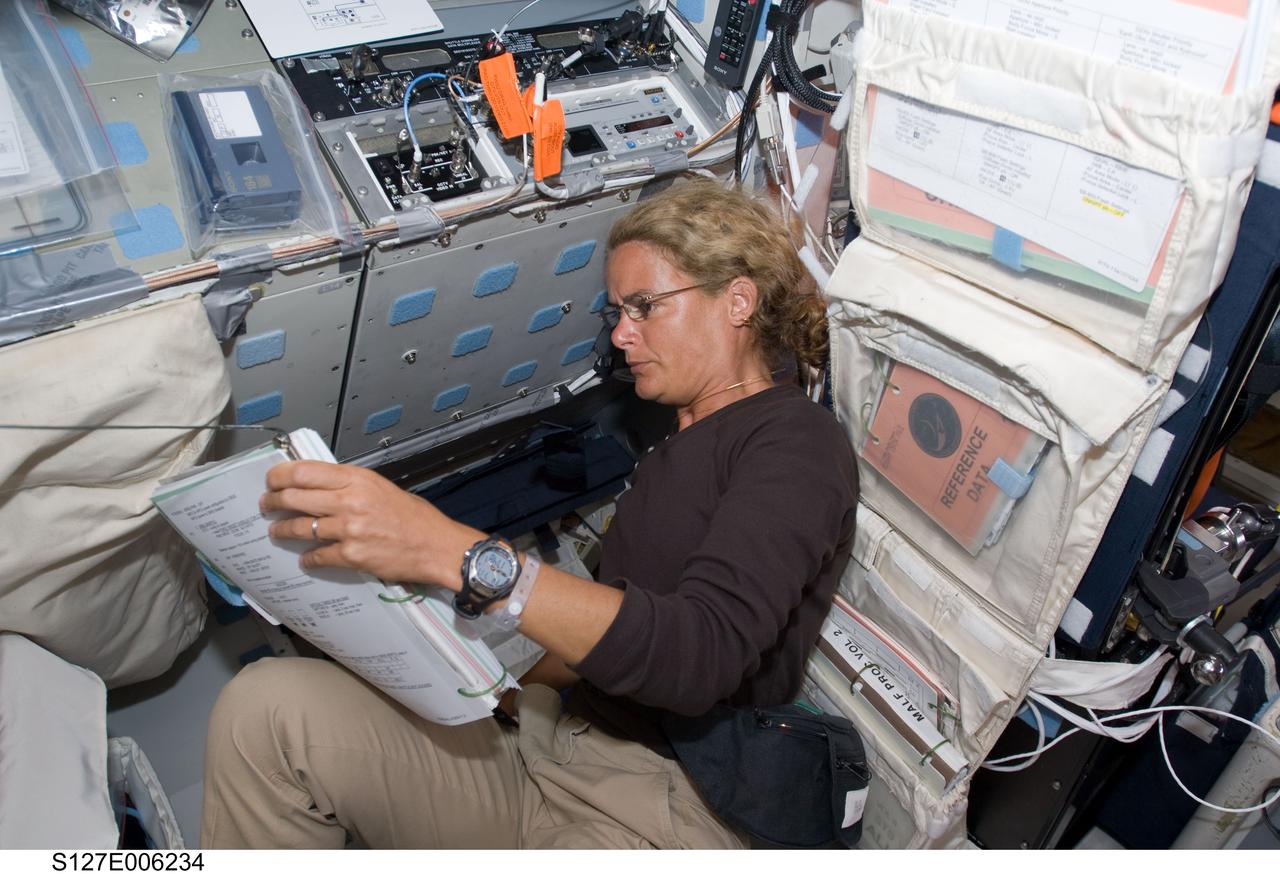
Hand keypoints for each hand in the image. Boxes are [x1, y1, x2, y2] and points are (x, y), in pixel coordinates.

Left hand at [260, 460, 478, 589]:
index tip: (271, 480)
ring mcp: (348, 529)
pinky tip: (305, 558)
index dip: (280, 476)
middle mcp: (350, 501)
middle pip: (294, 498)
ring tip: (276, 531)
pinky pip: (317, 555)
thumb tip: (321, 487)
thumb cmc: (414, 518)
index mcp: (358, 479)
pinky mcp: (351, 555)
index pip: (304, 472)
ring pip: (300, 528)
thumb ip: (352, 486)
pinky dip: (307, 558)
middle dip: (273, 502)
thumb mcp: (382, 488)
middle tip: (266, 506)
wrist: (436, 546)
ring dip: (282, 530)